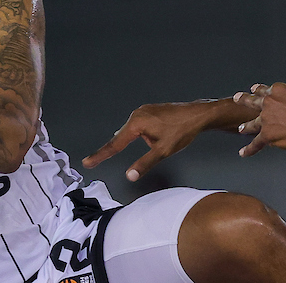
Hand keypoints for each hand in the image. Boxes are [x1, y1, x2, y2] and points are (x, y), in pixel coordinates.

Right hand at [82, 102, 208, 181]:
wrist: (198, 115)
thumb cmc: (182, 130)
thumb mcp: (163, 151)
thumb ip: (145, 163)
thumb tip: (130, 175)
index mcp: (137, 123)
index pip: (114, 144)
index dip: (100, 155)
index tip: (87, 162)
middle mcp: (137, 114)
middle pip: (122, 138)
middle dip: (120, 149)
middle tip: (116, 158)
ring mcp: (143, 111)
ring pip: (133, 133)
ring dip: (139, 142)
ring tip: (162, 141)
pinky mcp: (150, 111)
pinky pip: (140, 127)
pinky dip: (143, 136)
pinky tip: (159, 136)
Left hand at [234, 83, 285, 158]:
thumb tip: (284, 107)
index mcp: (277, 90)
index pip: (264, 90)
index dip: (258, 90)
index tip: (253, 89)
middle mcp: (269, 102)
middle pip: (254, 101)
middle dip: (244, 99)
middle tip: (237, 98)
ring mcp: (266, 119)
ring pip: (253, 123)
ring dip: (246, 126)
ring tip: (241, 128)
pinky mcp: (267, 135)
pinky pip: (255, 143)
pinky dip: (249, 149)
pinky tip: (243, 152)